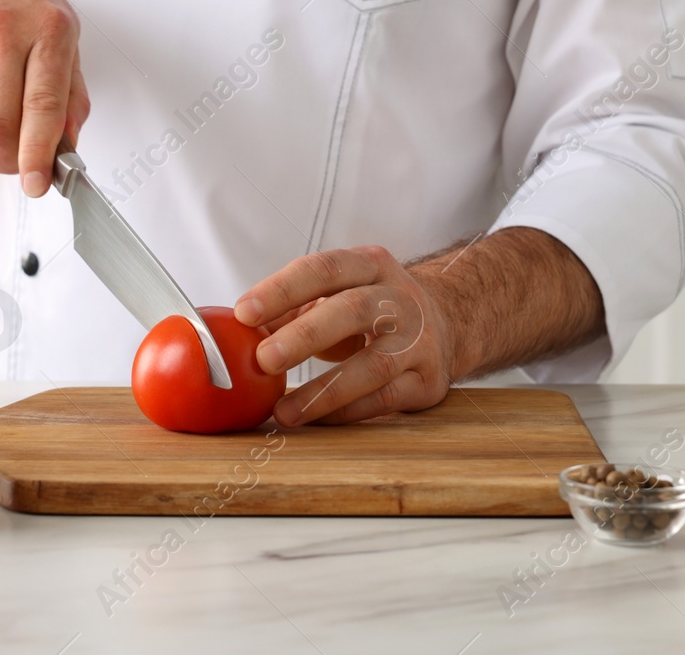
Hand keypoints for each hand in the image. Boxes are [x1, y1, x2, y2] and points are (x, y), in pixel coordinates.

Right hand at [0, 0, 88, 197]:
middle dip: (10, 161)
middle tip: (18, 168)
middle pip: (0, 124)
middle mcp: (3, 31)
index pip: (44, 106)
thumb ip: (71, 90)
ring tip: (0, 122)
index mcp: (48, 27)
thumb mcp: (61, 30)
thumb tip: (69, 144)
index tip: (38, 185)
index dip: (40, 154)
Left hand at [233, 246, 456, 425]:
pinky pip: (384, 400)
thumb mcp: (337, 293)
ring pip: (374, 365)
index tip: (243, 313)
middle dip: (304, 336)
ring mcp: (419, 341)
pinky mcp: (428, 381)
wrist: (447, 322)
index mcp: (370, 265)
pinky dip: (346, 412)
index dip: (282, 289)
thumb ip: (290, 310)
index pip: (324, 268)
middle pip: (353, 310)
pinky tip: (314, 419)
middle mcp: (400, 298)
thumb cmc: (373, 308)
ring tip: (283, 410)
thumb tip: (237, 335)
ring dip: (324, 390)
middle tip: (263, 360)